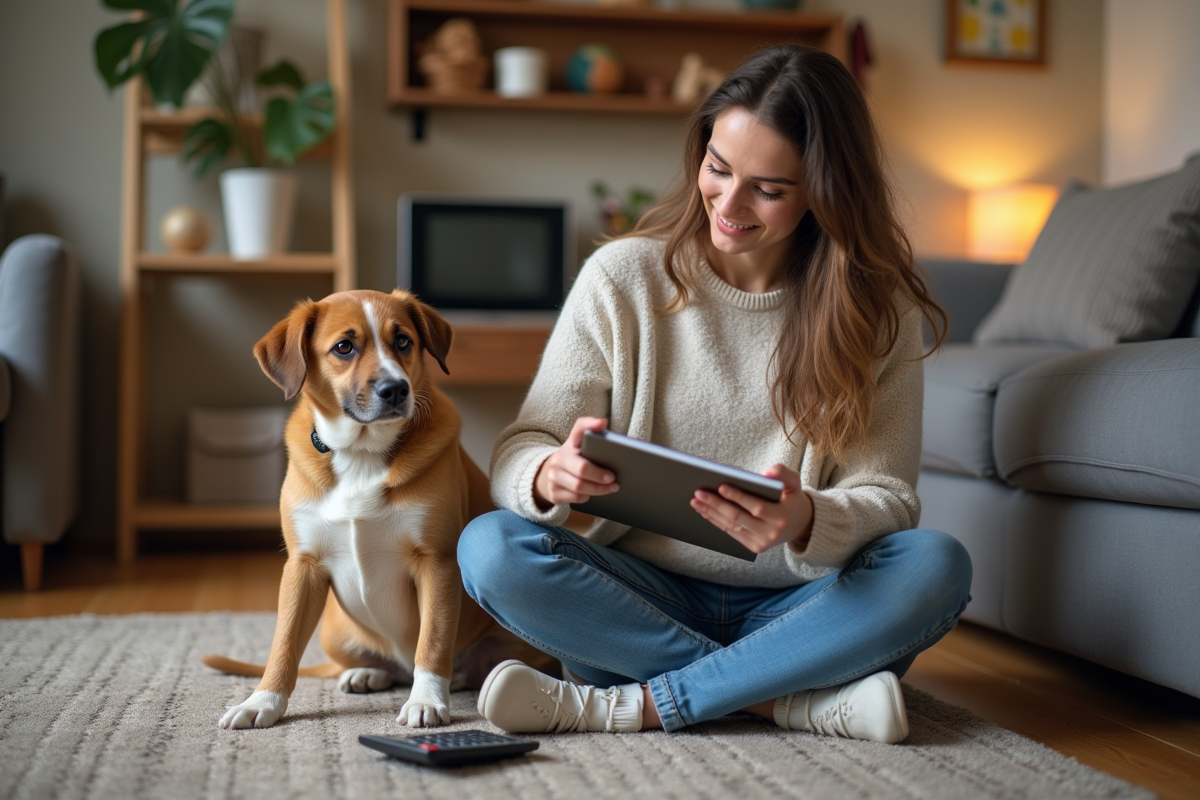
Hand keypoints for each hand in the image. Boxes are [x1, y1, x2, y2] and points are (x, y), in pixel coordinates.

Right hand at [533, 417, 619, 508]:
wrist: (548, 476)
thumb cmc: (574, 461)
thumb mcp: (580, 448)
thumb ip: (594, 439)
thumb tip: (606, 426)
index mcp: (570, 443)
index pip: (579, 428)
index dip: (590, 424)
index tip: (603, 423)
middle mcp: (559, 458)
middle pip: (582, 468)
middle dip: (600, 475)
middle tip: (613, 478)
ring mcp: (554, 476)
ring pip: (579, 486)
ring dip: (598, 489)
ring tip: (611, 488)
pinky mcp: (553, 492)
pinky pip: (575, 497)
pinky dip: (587, 496)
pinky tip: (594, 493)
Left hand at [690, 463, 812, 554]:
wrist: (800, 524)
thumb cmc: (792, 498)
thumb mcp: (794, 482)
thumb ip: (782, 473)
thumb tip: (765, 473)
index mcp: (783, 517)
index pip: (757, 507)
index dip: (738, 497)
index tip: (721, 486)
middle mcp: (772, 533)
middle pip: (738, 518)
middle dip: (717, 504)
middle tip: (699, 493)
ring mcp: (761, 543)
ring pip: (731, 526)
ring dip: (711, 513)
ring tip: (696, 501)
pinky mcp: (753, 547)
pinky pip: (731, 533)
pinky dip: (716, 521)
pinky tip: (704, 511)